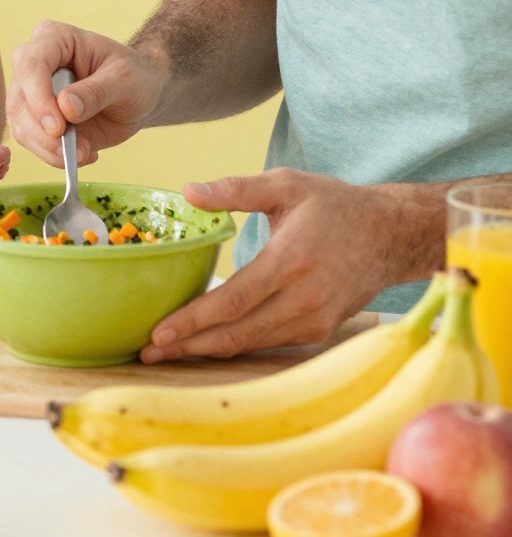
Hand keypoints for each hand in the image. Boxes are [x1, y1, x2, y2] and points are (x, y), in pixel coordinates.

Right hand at [6, 20, 166, 167]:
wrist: (138, 95)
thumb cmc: (133, 75)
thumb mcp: (124, 79)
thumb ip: (96, 92)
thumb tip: (65, 108)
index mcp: (53, 39)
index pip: (31, 65)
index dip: (39, 98)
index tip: (58, 128)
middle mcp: (34, 63)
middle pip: (20, 100)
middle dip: (44, 133)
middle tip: (77, 150)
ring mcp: (31, 93)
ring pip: (21, 126)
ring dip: (51, 149)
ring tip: (86, 152)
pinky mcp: (35, 120)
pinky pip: (32, 142)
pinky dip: (55, 156)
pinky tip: (85, 153)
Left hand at [140, 168, 398, 362]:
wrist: (391, 235)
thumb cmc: (335, 205)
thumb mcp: (287, 184)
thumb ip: (236, 189)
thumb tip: (188, 191)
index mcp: (290, 260)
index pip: (232, 301)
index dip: (193, 321)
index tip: (158, 333)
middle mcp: (303, 298)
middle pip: (236, 333)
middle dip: (189, 346)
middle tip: (147, 352)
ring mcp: (313, 321)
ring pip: (251, 344)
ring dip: (207, 350)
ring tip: (168, 351)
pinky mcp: (318, 332)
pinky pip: (268, 343)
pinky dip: (236, 345)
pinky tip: (207, 343)